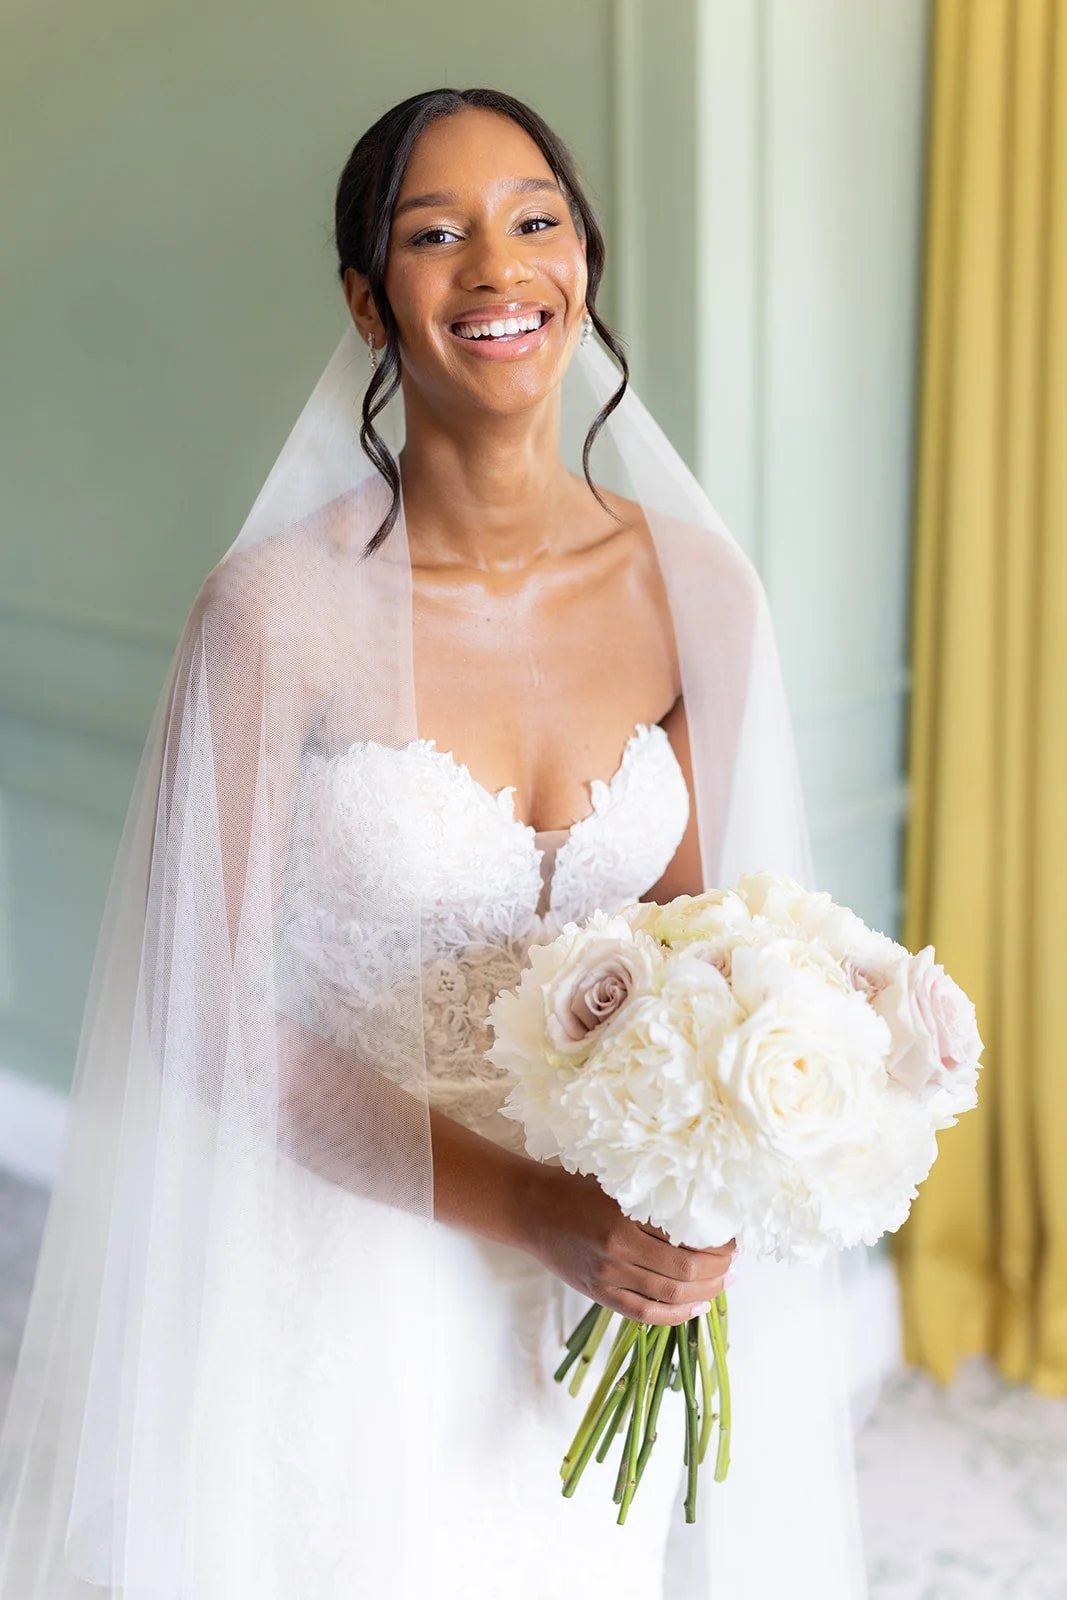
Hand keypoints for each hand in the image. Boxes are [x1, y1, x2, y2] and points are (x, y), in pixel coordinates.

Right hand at [519, 1165, 734, 1324]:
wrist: (531, 1211)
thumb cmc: (575, 1188)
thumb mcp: (616, 1182)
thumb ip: (653, 1199)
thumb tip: (703, 1212)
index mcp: (623, 1217)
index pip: (685, 1238)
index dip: (716, 1244)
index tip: (732, 1238)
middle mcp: (617, 1251)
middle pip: (684, 1271)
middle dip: (718, 1271)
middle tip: (735, 1263)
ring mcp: (608, 1278)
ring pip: (670, 1296)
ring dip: (705, 1292)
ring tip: (724, 1283)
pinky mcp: (600, 1295)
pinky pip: (646, 1314)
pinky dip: (677, 1315)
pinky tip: (697, 1306)